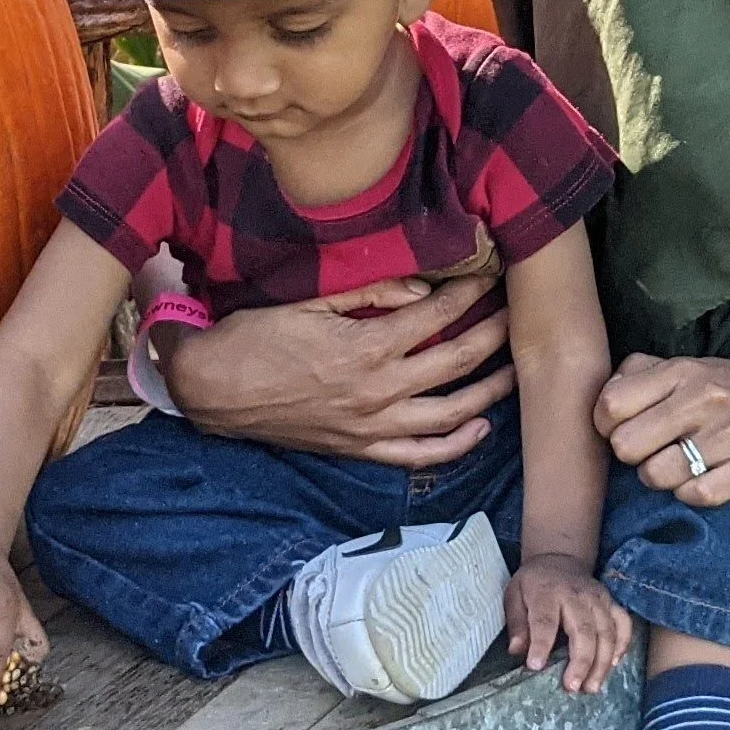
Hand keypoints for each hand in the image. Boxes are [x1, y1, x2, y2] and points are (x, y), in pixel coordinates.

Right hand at [163, 269, 514, 467]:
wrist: (212, 389)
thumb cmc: (256, 338)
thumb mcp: (309, 301)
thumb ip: (370, 294)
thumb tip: (422, 289)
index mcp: (366, 346)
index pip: (437, 314)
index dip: (470, 292)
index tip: (492, 274)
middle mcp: (378, 389)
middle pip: (457, 360)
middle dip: (494, 333)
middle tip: (517, 313)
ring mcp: (372, 425)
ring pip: (452, 413)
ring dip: (491, 390)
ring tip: (515, 369)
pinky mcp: (360, 449)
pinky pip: (420, 455)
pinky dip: (456, 446)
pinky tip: (480, 428)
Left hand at [503, 554, 631, 695]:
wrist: (559, 559)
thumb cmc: (533, 584)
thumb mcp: (514, 596)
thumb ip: (517, 623)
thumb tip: (517, 650)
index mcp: (547, 593)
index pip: (545, 621)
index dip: (541, 645)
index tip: (536, 667)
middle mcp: (576, 595)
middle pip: (583, 629)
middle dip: (581, 661)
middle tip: (573, 687)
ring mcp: (598, 598)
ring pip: (607, 631)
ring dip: (602, 662)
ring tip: (592, 687)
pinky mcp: (611, 602)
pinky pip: (624, 623)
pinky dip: (623, 644)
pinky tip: (614, 664)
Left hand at [594, 352, 729, 506]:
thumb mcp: (699, 369)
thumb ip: (649, 373)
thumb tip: (605, 392)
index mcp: (684, 371)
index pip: (610, 404)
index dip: (608, 427)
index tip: (629, 433)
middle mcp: (704, 398)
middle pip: (626, 446)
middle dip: (635, 459)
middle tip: (659, 455)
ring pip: (658, 475)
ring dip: (666, 481)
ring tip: (687, 470)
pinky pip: (697, 495)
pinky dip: (696, 495)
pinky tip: (710, 482)